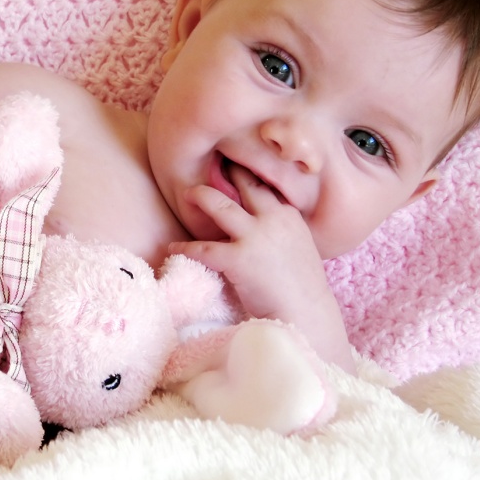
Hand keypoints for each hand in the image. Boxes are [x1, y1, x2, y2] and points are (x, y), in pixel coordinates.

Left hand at [169, 166, 353, 370]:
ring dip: (201, 196)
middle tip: (209, 163)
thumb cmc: (302, 288)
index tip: (235, 164)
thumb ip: (282, 232)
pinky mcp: (238, 259)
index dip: (249, 174)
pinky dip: (185, 247)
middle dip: (227, 172)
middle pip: (245, 184)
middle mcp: (273, 219)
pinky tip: (173, 248)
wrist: (307, 315)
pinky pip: (203, 248)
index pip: (266, 185)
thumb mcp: (300, 248)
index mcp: (289, 216)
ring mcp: (255, 237)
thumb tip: (264, 230)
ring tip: (187, 194)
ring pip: (220, 205)